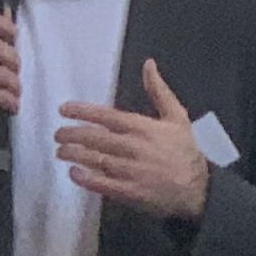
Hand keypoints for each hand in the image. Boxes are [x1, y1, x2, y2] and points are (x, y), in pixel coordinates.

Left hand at [55, 60, 212, 222]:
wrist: (198, 188)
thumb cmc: (185, 151)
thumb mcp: (177, 117)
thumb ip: (159, 91)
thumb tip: (148, 64)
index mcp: (144, 128)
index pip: (107, 116)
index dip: (83, 111)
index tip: (64, 109)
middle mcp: (134, 147)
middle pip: (95, 138)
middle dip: (72, 134)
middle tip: (58, 134)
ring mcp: (130, 171)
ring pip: (94, 159)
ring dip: (73, 154)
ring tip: (61, 151)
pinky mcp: (128, 191)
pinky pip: (100, 183)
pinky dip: (84, 177)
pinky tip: (74, 172)